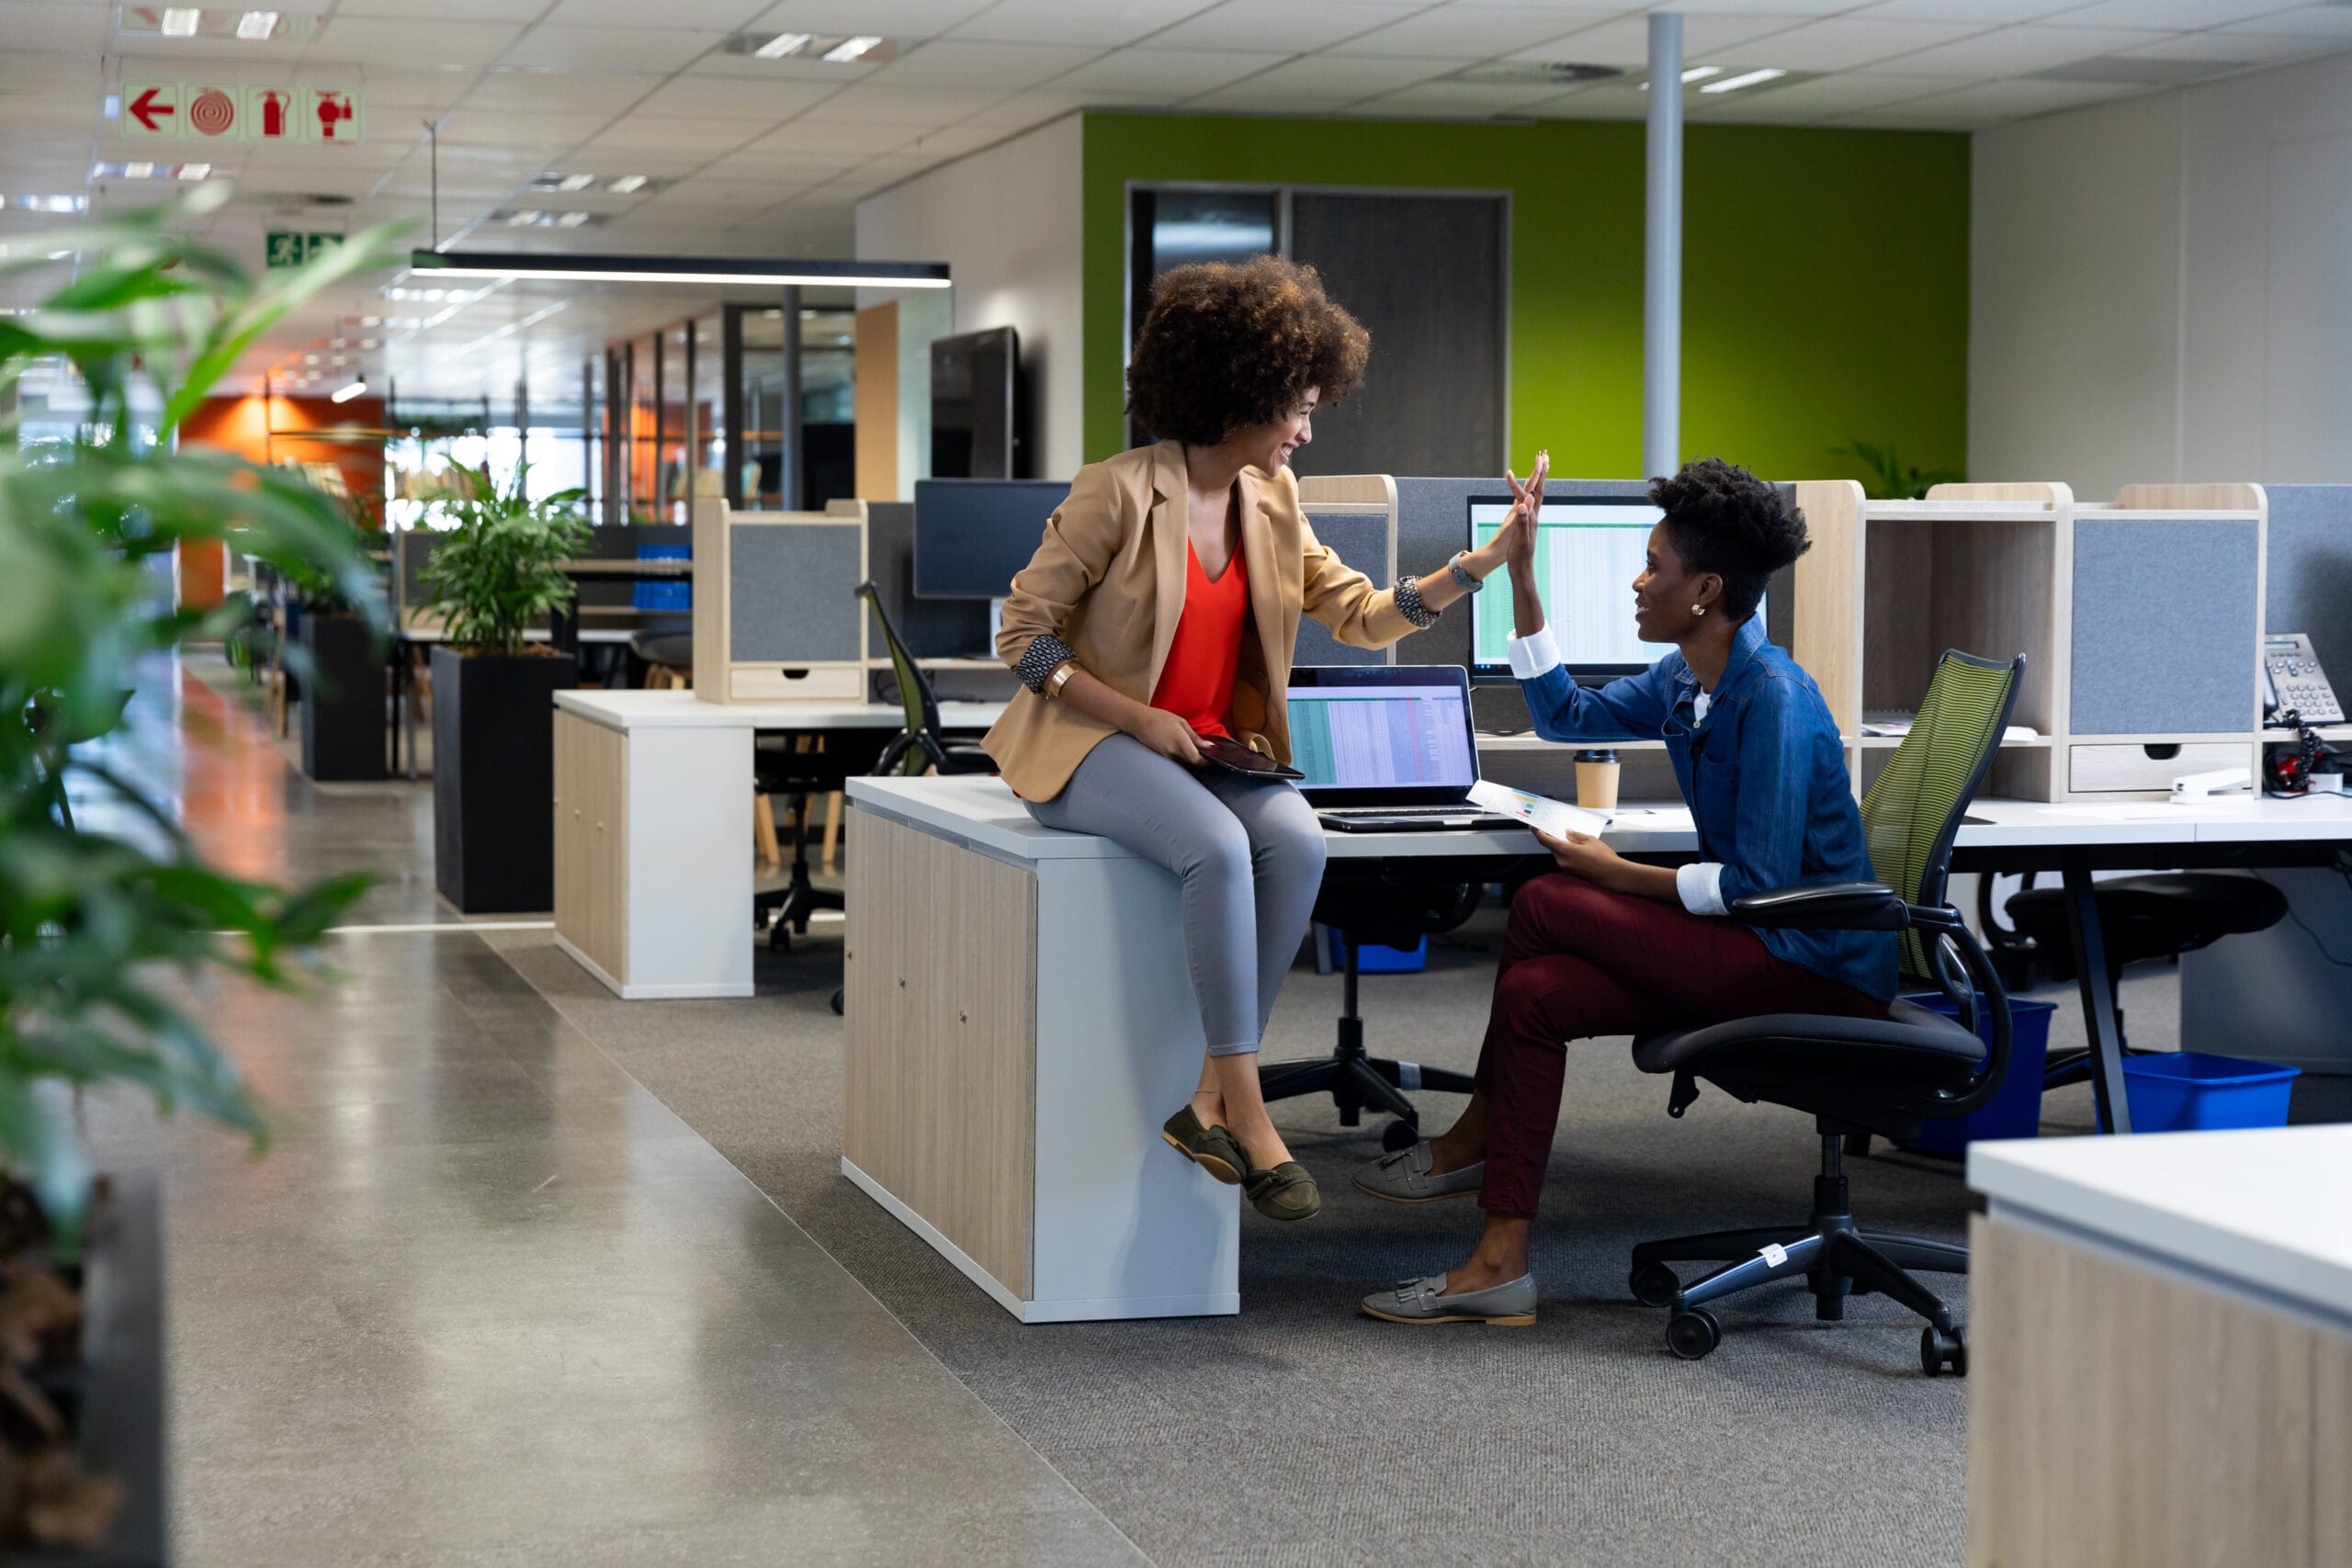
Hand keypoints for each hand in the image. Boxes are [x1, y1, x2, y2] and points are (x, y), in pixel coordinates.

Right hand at [1128, 706, 1205, 765]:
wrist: (1139, 721)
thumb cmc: (1160, 718)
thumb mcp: (1181, 723)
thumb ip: (1195, 736)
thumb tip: (1207, 745)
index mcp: (1180, 742)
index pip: (1196, 760)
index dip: (1206, 761)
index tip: (1212, 758)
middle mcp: (1173, 752)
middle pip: (1191, 762)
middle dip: (1200, 758)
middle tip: (1205, 751)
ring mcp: (1166, 755)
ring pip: (1184, 761)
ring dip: (1191, 756)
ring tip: (1193, 746)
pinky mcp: (1162, 756)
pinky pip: (1176, 758)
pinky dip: (1182, 754)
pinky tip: (1181, 746)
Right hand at [1496, 450, 1548, 574]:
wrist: (1522, 568)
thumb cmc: (1520, 555)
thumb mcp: (1520, 537)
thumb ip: (1523, 519)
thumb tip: (1525, 501)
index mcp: (1532, 517)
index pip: (1535, 491)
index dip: (1537, 475)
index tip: (1539, 460)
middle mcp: (1534, 515)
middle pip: (1539, 490)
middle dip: (1541, 472)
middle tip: (1544, 456)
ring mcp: (1531, 519)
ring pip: (1535, 495)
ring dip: (1536, 480)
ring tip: (1539, 467)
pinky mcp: (1527, 523)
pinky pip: (1528, 503)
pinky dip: (1527, 492)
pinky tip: (1526, 492)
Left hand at [1532, 825, 1621, 888]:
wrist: (1613, 875)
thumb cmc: (1603, 858)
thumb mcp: (1590, 840)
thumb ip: (1576, 835)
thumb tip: (1568, 833)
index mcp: (1564, 850)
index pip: (1544, 840)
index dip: (1537, 832)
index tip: (1533, 826)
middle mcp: (1562, 861)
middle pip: (1552, 847)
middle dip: (1555, 838)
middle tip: (1560, 830)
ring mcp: (1566, 869)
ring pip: (1560, 854)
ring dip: (1563, 847)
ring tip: (1576, 841)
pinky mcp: (1571, 874)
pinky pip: (1566, 861)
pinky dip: (1569, 855)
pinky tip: (1580, 852)